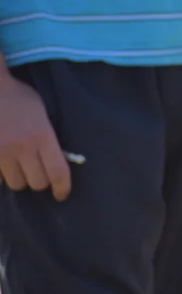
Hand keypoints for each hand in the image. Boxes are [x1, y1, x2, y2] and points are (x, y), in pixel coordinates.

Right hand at [0, 71, 69, 200]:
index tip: (62, 195)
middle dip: (40, 181)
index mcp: (42, 136)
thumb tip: (58, 160)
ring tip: (20, 165)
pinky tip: (4, 163)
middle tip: (39, 172)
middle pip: (37, 183)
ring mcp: (1, 152)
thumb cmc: (19, 99)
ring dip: (20, 178)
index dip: (62, 188)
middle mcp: (23, 147)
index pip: (58, 172)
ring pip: (16, 183)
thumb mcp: (43, 114)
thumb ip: (48, 138)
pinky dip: (2, 175)